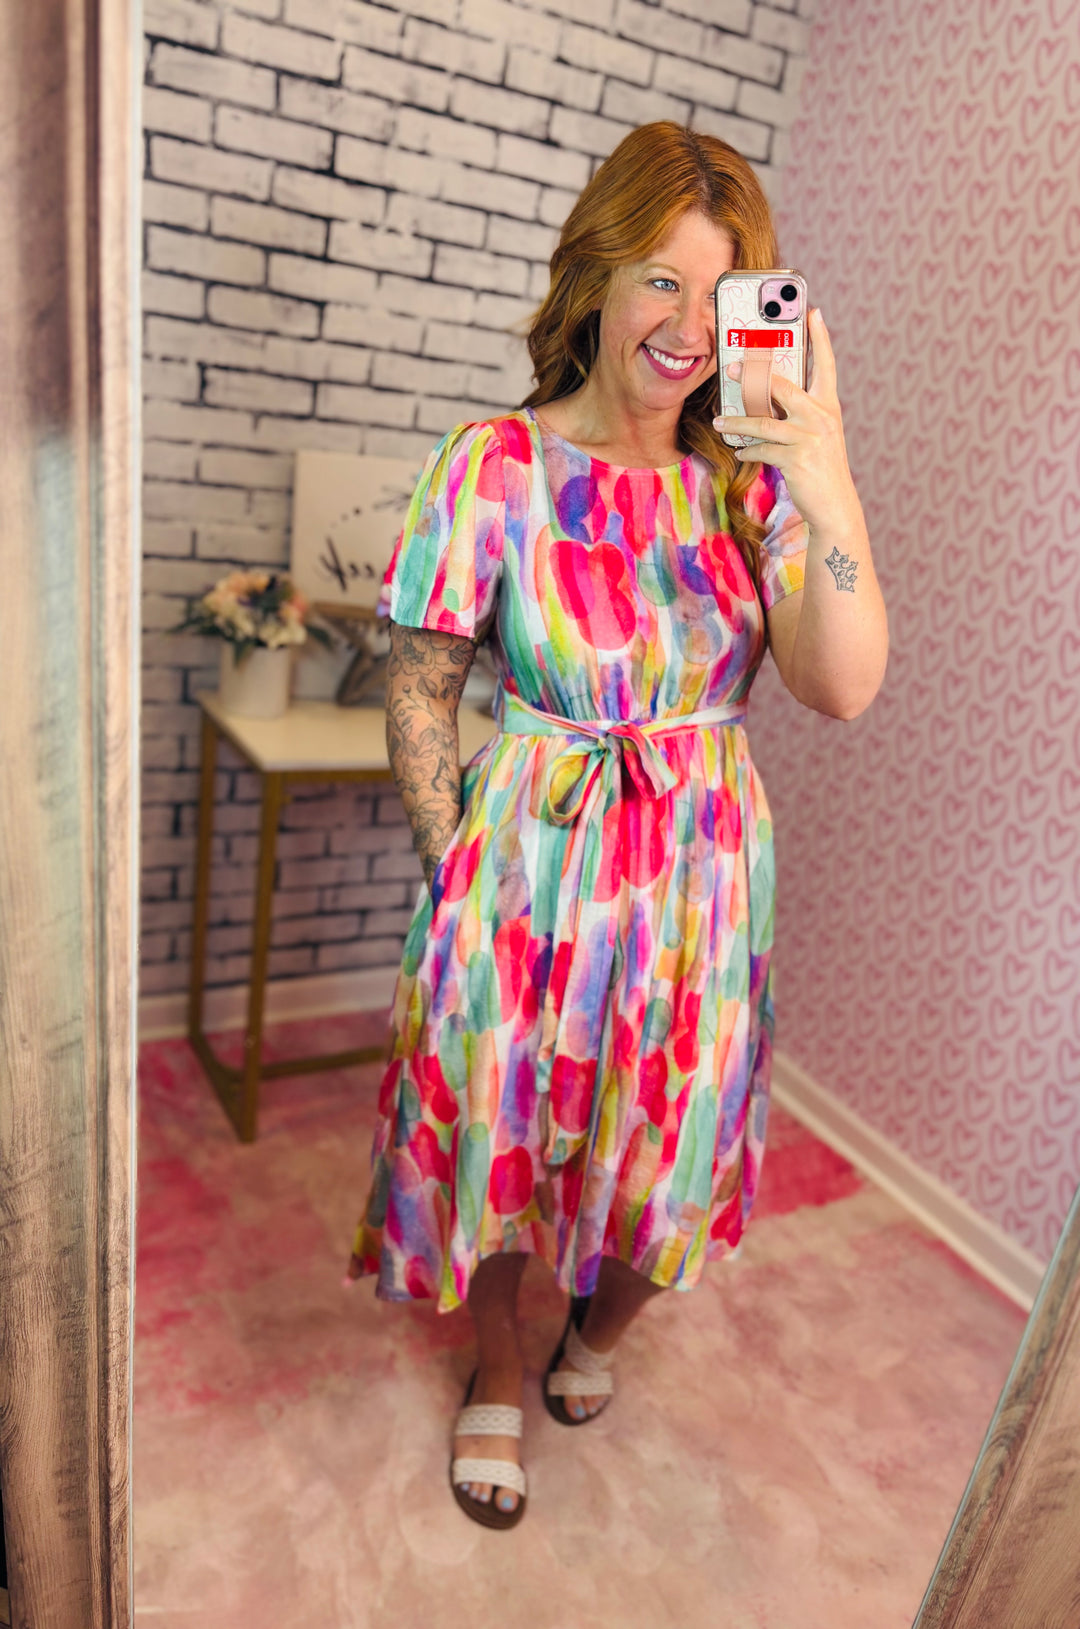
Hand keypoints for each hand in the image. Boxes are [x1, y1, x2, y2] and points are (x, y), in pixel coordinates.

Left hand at [712, 309, 860, 535]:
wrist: (835, 507)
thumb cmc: (821, 468)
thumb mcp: (817, 435)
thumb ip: (798, 414)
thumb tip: (764, 398)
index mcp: (828, 406)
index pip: (826, 364)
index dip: (820, 337)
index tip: (813, 310)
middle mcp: (822, 416)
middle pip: (783, 386)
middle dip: (753, 375)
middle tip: (730, 366)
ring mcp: (810, 437)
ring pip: (763, 421)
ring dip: (737, 421)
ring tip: (719, 421)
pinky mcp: (797, 458)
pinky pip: (762, 448)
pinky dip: (748, 450)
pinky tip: (740, 452)